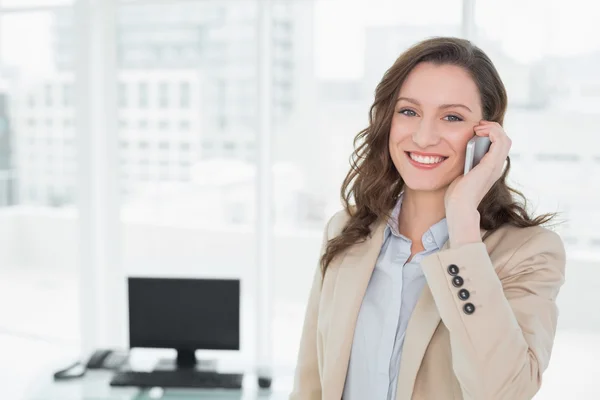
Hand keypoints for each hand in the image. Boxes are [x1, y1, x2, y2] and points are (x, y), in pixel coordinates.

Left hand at [444, 120, 511, 245]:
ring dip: (493, 128)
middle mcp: (496, 167)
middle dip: (492, 129)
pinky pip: (500, 141)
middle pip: (504, 140)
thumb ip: (465, 164)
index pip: (499, 147)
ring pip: (504, 139)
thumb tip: (454, 151)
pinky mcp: (491, 164)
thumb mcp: (462, 174)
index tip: (476, 130)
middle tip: (478, 126)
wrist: (459, 206)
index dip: (490, 134)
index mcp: (490, 169)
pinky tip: (478, 131)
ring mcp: (495, 165)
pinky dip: (492, 131)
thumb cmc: (457, 195)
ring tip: (479, 127)